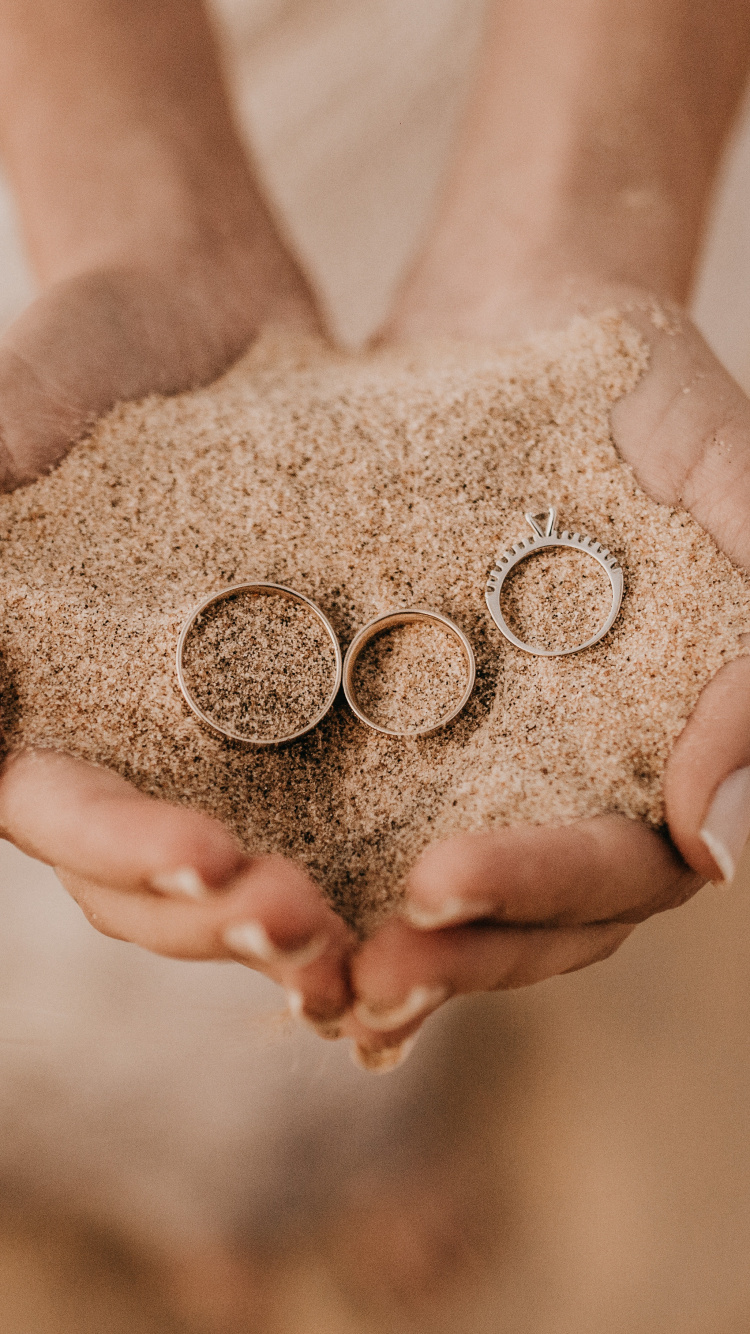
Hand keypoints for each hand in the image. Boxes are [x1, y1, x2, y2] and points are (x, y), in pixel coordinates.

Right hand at [0, 0, 357, 1023]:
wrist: (199, 306)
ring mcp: (206, 737)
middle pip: (145, 880)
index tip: (209, 854)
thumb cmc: (82, 349)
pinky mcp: (296, 713)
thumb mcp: (9, 418)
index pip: (55, 809)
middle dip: (221, 918)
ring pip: (236, 871)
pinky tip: (426, 893)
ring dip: (290, 924)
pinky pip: (323, 805)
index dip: (122, 848)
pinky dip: (360, 860)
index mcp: (26, 702)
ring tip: (362, 951)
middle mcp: (114, 743)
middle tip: (310, 933)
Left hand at [344, 287, 749, 1067]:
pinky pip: (356, 813)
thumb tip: (717, 851)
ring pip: (440, 892)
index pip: (621, 871)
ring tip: (292, 966)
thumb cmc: (650, 390)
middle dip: (447, 954)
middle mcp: (575, 775)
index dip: (539, 894)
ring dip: (371, 941)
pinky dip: (312, 861)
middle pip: (526, 920)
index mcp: (664, 748)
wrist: (526, 310)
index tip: (442, 884)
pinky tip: (236, 889)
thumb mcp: (732, 486)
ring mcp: (485, 754)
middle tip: (357, 975)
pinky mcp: (393, 714)